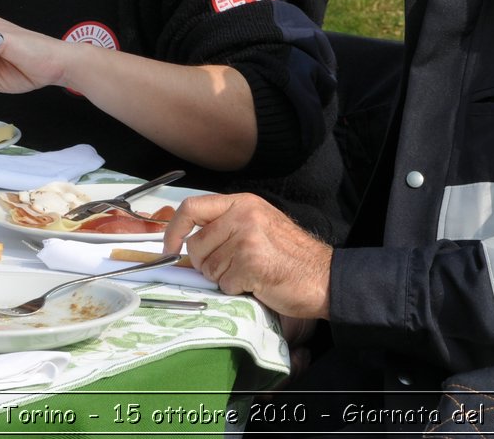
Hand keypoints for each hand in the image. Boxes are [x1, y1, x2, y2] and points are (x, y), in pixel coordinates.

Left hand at [162, 193, 331, 319]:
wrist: (323, 276)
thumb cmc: (291, 255)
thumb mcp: (259, 224)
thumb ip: (226, 225)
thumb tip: (186, 243)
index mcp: (243, 203)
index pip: (192, 207)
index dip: (174, 230)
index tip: (169, 247)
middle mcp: (243, 216)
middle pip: (195, 245)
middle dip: (206, 264)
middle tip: (231, 267)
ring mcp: (246, 239)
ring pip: (208, 268)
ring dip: (224, 278)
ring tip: (250, 273)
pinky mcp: (250, 264)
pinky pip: (224, 284)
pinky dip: (237, 289)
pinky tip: (257, 282)